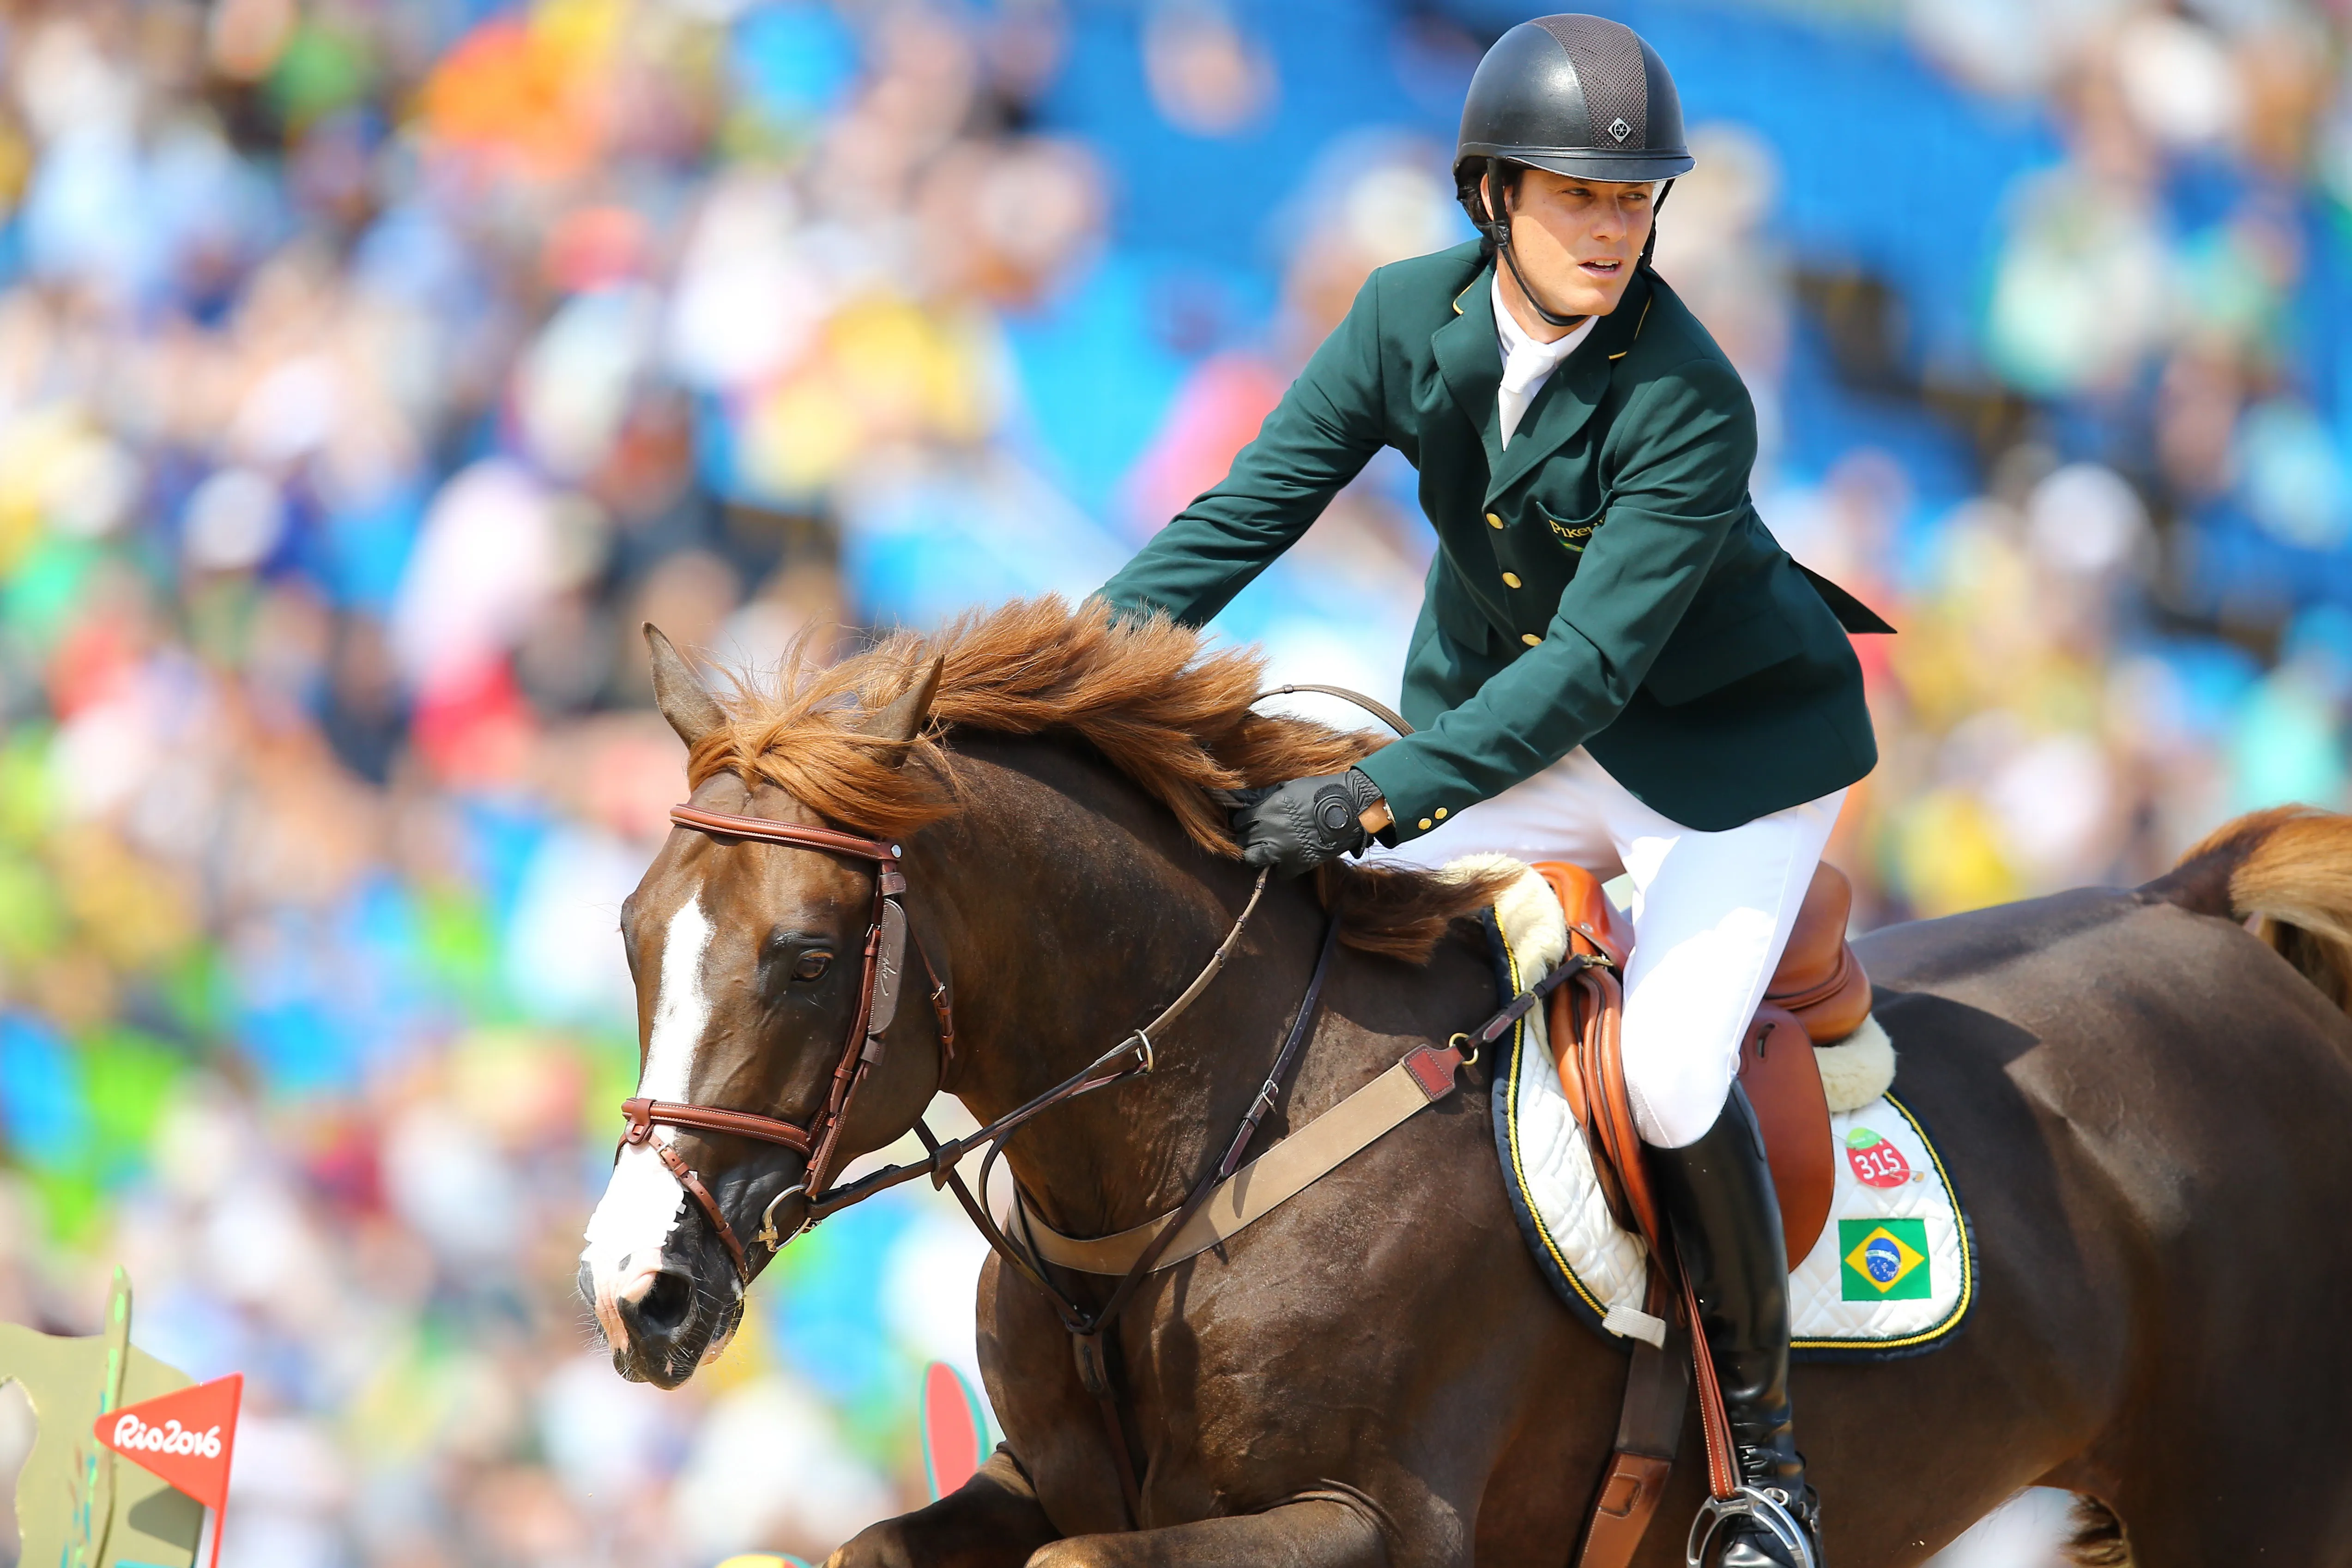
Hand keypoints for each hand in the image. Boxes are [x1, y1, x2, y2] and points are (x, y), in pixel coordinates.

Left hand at [1229, 769, 1386, 878]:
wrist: (1347, 808)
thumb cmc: (1318, 792)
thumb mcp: (1287, 787)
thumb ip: (1262, 796)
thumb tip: (1239, 799)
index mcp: (1265, 810)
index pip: (1239, 821)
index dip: (1244, 822)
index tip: (1251, 822)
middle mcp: (1268, 831)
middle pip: (1243, 841)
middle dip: (1249, 838)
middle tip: (1260, 835)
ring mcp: (1281, 850)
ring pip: (1253, 860)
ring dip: (1258, 855)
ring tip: (1269, 849)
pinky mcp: (1296, 865)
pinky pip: (1279, 873)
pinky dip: (1282, 868)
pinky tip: (1288, 859)